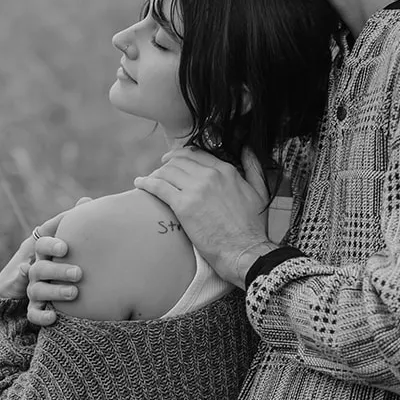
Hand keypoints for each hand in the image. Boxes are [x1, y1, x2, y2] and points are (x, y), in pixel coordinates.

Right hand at [0, 201, 88, 324]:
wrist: (27, 293)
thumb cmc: (56, 262)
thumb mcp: (64, 245)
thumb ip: (72, 225)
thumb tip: (86, 200)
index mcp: (41, 250)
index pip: (42, 242)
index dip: (51, 245)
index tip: (65, 248)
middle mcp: (34, 267)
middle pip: (40, 267)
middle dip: (58, 270)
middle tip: (79, 274)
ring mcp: (30, 288)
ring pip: (37, 290)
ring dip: (55, 291)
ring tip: (74, 293)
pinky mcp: (29, 308)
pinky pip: (32, 314)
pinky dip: (41, 316)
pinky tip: (54, 317)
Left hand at [134, 146, 271, 283]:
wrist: (245, 250)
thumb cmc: (252, 227)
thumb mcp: (259, 191)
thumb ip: (253, 167)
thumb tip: (248, 149)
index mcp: (226, 170)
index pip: (197, 154)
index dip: (181, 156)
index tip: (174, 161)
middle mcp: (210, 175)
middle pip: (179, 161)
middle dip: (167, 164)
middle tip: (160, 171)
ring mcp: (196, 189)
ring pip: (167, 171)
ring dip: (156, 174)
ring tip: (149, 180)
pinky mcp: (183, 205)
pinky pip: (158, 186)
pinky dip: (146, 183)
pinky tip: (140, 183)